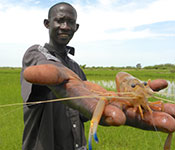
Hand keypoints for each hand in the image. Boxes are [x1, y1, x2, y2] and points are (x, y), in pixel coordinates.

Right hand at [23, 64, 174, 132]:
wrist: (74, 86)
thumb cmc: (63, 83)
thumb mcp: (54, 77)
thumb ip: (46, 75)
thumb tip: (29, 73)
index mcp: (87, 107)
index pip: (97, 114)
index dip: (105, 116)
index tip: (118, 118)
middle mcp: (105, 109)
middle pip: (126, 117)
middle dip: (145, 121)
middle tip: (169, 124)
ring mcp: (117, 102)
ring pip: (138, 109)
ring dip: (157, 111)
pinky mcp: (122, 95)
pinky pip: (139, 93)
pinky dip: (151, 89)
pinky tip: (162, 84)